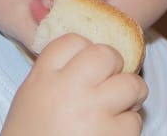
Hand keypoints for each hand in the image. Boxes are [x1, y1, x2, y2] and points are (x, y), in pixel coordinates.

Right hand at [2, 33, 147, 135]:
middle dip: (115, 67)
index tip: (87, 64)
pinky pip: (135, 120)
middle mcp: (69, 89)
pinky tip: (111, 134)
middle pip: (106, 54)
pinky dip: (127, 128)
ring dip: (130, 96)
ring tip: (119, 108)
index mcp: (43, 78)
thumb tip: (89, 56)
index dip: (85, 49)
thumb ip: (55, 74)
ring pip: (131, 85)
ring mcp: (93, 112)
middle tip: (110, 83)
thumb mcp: (31, 98)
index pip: (73, 40)